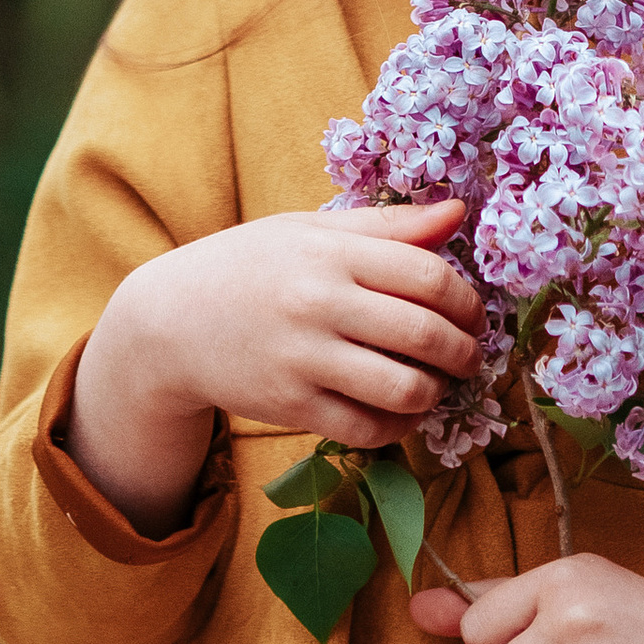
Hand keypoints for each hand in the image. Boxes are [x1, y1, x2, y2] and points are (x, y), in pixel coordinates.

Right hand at [64, 201, 481, 534]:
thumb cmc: (250, 265)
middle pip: (424, 334)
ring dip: (437, 393)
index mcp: (330, 252)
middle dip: (465, 351)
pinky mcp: (290, 407)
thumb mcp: (312, 230)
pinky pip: (366, 429)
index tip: (474, 314)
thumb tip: (459, 215)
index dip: (467, 300)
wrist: (169, 321)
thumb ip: (388, 226)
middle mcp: (319, 303)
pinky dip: (398, 427)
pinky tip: (401, 412)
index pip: (428, 276)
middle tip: (471, 355)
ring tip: (439, 385)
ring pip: (402, 389)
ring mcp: (303, 359)